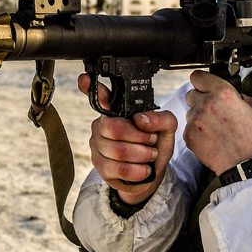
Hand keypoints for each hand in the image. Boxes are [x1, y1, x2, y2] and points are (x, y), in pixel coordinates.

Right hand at [78, 73, 177, 204]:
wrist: (151, 173)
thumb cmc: (155, 146)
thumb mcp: (166, 128)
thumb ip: (161, 118)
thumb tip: (141, 119)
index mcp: (116, 111)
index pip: (100, 96)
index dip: (89, 87)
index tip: (85, 78)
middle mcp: (102, 126)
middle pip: (114, 128)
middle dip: (140, 138)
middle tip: (152, 141)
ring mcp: (98, 147)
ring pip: (118, 151)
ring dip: (142, 155)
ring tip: (150, 155)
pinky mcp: (101, 167)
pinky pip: (118, 169)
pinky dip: (138, 171)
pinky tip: (144, 169)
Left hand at [183, 70, 251, 174]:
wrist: (246, 164)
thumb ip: (242, 95)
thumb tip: (235, 94)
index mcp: (223, 93)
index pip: (198, 76)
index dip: (202, 82)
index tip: (204, 86)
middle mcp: (206, 104)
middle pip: (191, 94)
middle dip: (200, 100)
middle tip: (213, 110)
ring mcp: (195, 120)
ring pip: (189, 112)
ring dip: (198, 117)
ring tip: (215, 128)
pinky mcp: (189, 136)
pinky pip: (188, 128)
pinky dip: (196, 132)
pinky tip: (211, 138)